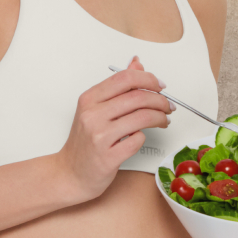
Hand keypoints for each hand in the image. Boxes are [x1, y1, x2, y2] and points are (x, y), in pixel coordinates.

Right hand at [54, 57, 172, 201]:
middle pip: (137, 97)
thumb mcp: (95, 109)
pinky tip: (140, 138)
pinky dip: (144, 137)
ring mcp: (100, 136)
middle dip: (160, 100)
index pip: (125, 78)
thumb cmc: (84, 142)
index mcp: (89, 99)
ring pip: (142, 117)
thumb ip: (117, 87)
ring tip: (163, 120)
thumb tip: (137, 63)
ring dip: (160, 118)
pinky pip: (137, 140)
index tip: (160, 86)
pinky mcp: (108, 157)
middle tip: (168, 106)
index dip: (148, 79)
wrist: (69, 174)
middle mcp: (92, 115)